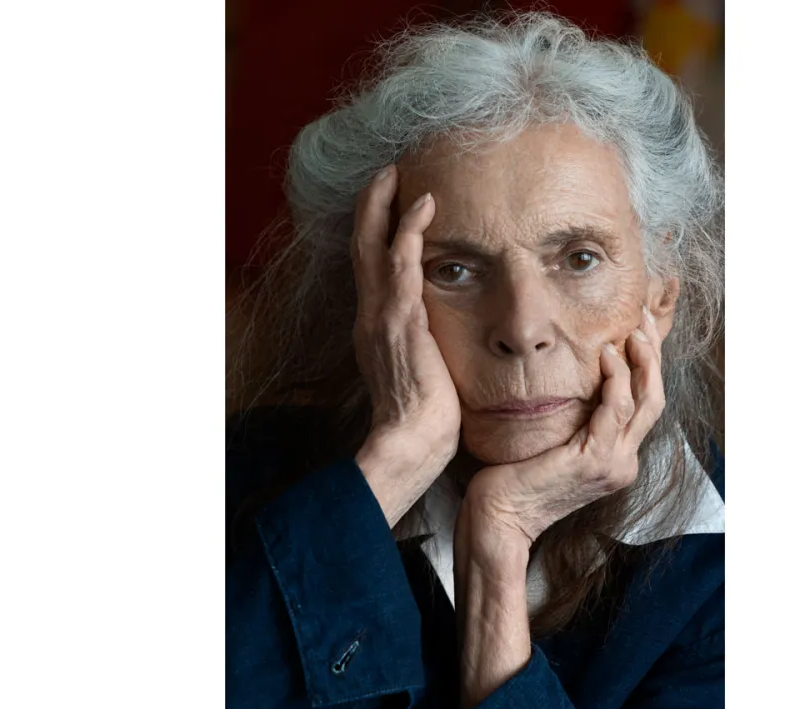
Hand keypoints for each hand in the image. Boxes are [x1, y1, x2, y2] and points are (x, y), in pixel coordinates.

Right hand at [351, 166, 461, 524]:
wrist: (412, 441)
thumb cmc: (423, 416)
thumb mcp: (419, 372)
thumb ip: (422, 345)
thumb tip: (440, 336)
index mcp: (374, 328)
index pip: (370, 269)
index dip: (375, 234)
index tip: (390, 207)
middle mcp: (370, 316)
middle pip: (361, 247)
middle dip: (371, 207)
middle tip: (386, 174)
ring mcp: (382, 316)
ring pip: (373, 246)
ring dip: (384, 206)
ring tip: (398, 176)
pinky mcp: (401, 320)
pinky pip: (401, 263)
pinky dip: (409, 230)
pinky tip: (424, 205)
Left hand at [464, 308, 665, 549]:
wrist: (499, 518)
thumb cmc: (515, 478)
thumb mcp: (552, 442)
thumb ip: (572, 418)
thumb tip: (570, 379)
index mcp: (615, 457)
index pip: (645, 404)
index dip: (649, 365)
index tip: (640, 329)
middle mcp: (623, 462)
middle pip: (654, 398)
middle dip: (653, 355)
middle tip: (645, 319)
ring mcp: (612, 463)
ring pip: (644, 402)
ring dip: (640, 362)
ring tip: (629, 332)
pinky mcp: (594, 461)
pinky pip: (615, 412)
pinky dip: (616, 381)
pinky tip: (607, 357)